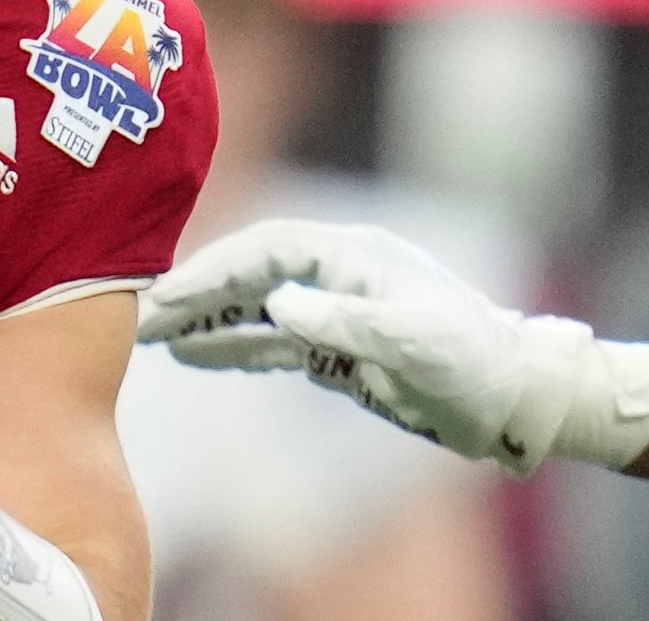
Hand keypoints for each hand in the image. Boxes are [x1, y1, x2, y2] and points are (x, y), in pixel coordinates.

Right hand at [138, 217, 648, 474]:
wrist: (513, 398)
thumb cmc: (471, 360)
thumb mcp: (411, 340)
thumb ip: (341, 320)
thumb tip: (276, 304)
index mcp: (351, 255)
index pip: (265, 251)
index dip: (213, 268)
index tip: (167, 292)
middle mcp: (335, 275)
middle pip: (249, 273)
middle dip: (194, 291)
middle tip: (135, 313)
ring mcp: (333, 311)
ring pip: (254, 309)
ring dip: (204, 320)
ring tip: (149, 335)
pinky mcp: (336, 350)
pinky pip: (272, 343)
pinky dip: (231, 348)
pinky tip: (194, 356)